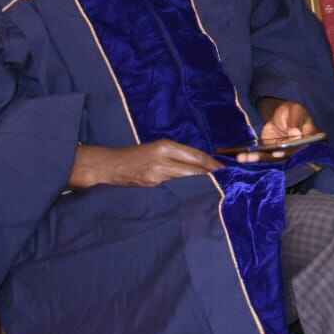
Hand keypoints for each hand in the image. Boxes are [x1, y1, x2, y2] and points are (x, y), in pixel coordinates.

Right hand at [69, 140, 220, 188]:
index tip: (222, 167)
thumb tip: (199, 161)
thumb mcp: (157, 146)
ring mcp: (157, 175)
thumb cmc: (136, 153)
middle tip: (223, 177)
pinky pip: (173, 185)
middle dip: (208, 174)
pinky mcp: (152, 185)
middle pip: (192, 169)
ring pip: (185, 178)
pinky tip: (191, 187)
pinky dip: (183, 185)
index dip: (210, 162)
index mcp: (165, 147)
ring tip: (211, 182)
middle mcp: (162, 160)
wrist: (110, 165)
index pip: (194, 155)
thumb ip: (177, 153)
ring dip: (198, 180)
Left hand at [247, 99, 316, 161]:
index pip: (302, 148)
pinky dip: (252, 158)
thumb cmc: (292, 112)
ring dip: (257, 159)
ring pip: (272, 159)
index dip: (290, 151)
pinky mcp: (272, 154)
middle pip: (285, 156)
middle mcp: (298, 150)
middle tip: (254, 156)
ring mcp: (284, 154)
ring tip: (243, 158)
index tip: (278, 152)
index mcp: (309, 139)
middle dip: (268, 157)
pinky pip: (263, 157)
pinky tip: (242, 157)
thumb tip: (295, 134)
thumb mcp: (294, 111)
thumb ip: (295, 121)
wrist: (280, 115)